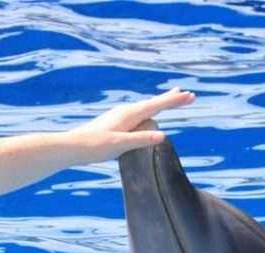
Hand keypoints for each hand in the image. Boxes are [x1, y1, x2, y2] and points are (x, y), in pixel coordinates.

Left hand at [69, 87, 195, 162]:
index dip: (174, 101)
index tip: (190, 96)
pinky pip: (137, 112)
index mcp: (130, 114)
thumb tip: (162, 136)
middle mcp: (126, 111)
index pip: (158, 105)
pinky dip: (148, 110)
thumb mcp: (120, 144)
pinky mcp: (115, 122)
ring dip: (160, 103)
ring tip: (170, 99)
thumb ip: (141, 140)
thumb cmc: (95, 146)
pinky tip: (145, 114)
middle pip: (153, 103)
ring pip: (145, 107)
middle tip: (186, 94)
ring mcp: (120, 115)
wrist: (74, 146)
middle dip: (170, 99)